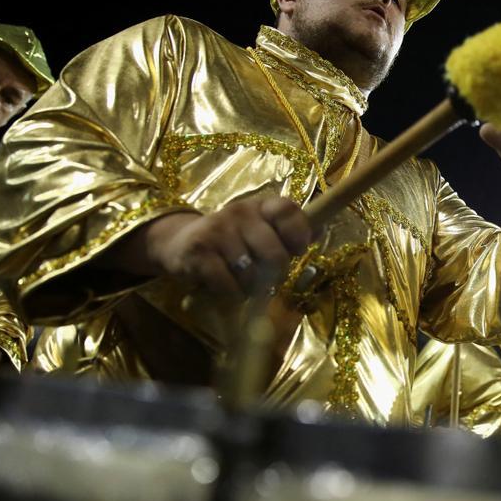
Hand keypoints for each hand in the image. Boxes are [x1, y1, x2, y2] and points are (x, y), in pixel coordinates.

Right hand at [143, 195, 312, 295]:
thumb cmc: (231, 240)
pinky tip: (225, 288)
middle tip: (266, 279)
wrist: (179, 242)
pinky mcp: (198, 251)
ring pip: (251, 274)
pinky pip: (227, 284)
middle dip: (275, 275)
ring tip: (241, 282)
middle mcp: (239, 212)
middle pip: (275, 253)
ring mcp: (217, 230)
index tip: (297, 250)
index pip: (288, 210)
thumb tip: (321, 229)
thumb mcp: (259, 229)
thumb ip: (289, 231)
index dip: (299, 234)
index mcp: (260, 206)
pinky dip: (231, 294)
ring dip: (249, 288)